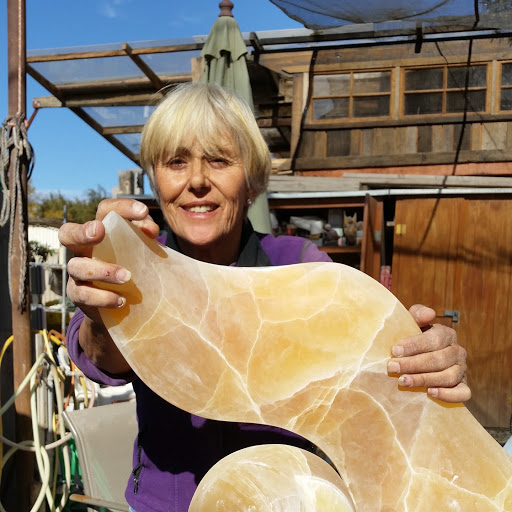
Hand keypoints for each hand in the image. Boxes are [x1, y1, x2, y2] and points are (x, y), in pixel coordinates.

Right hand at [59, 198, 158, 319]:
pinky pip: (83, 294)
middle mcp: (83, 248)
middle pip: (68, 233)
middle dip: (82, 231)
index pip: (104, 211)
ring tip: (127, 277)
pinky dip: (102, 297)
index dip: (121, 207)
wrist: (123, 302)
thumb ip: (145, 235)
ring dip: (102, 270)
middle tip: (99, 232)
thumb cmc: (132, 266)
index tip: (143, 211)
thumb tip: (150, 229)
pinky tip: (121, 300)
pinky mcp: (78, 294)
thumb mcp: (141, 248)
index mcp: (100, 231)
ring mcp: (77, 272)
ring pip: (77, 267)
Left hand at [387, 304, 470, 402]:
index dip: (414, 345)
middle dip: (413, 364)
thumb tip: (428, 313)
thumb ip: (418, 315)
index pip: (434, 339)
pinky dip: (449, 394)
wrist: (418, 358)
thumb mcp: (413, 323)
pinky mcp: (463, 386)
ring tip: (403, 381)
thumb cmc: (413, 338)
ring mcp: (462, 370)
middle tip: (392, 368)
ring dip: (424, 380)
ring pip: (448, 377)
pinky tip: (430, 393)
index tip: (395, 350)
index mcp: (447, 334)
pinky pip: (463, 393)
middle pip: (439, 360)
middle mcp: (458, 351)